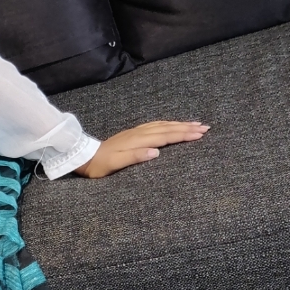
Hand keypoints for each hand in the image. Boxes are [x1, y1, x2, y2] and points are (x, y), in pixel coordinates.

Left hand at [75, 120, 208, 177]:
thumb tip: (156, 152)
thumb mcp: (116, 164)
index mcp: (138, 141)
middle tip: (205, 127)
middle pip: (167, 128)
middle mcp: (139, 133)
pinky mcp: (133, 134)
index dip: (183, 135)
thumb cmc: (100, 165)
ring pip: (163, 125)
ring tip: (194, 124)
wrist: (84, 156)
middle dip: (187, 127)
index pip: (166, 136)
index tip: (200, 134)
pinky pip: (155, 125)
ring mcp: (136, 132)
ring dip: (179, 124)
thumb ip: (135, 157)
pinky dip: (168, 124)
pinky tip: (172, 124)